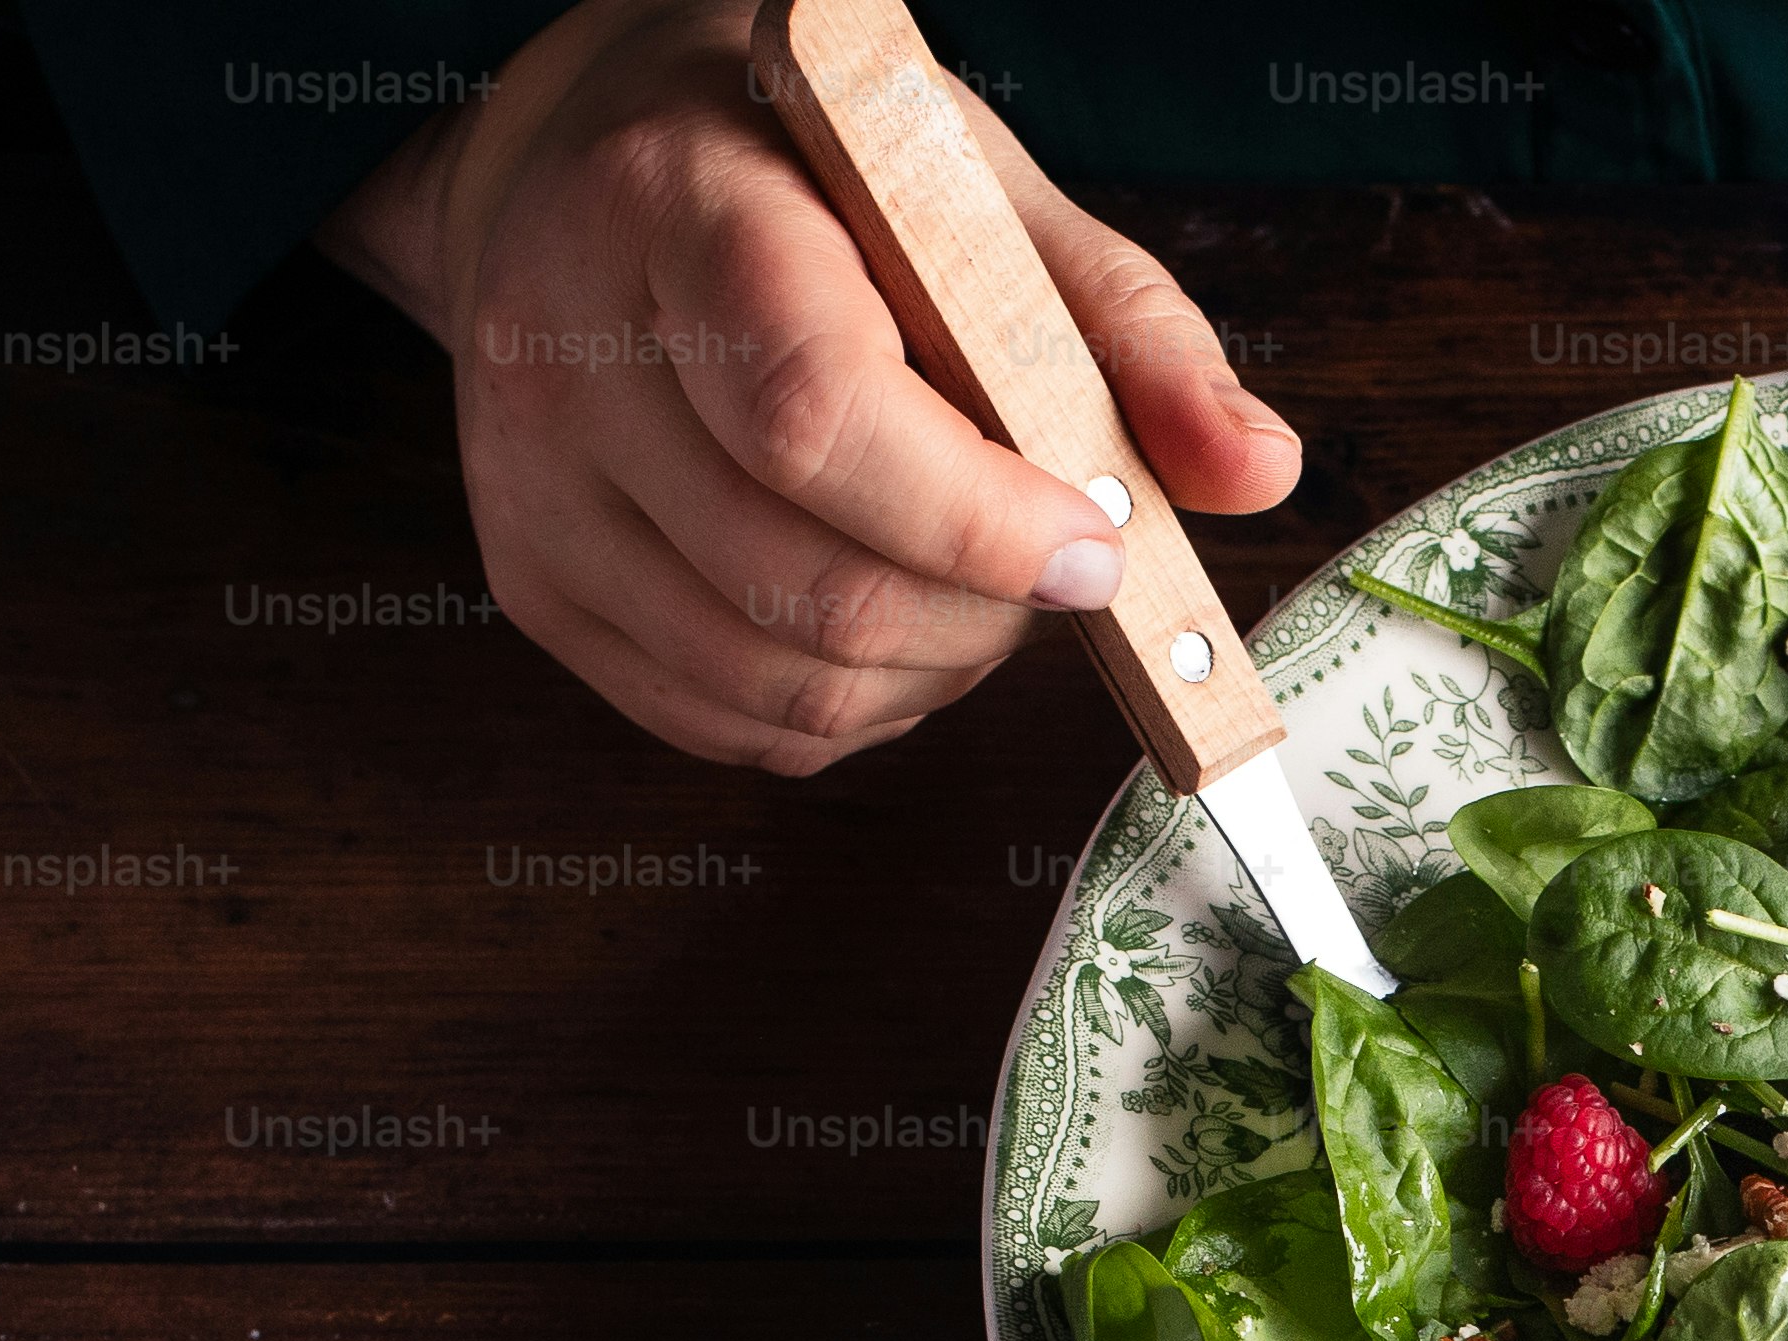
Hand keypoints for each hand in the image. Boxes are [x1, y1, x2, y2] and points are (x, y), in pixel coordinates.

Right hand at [317, 0, 1297, 774]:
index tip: (1094, 536)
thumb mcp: (976, 183)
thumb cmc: (811, 171)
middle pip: (811, 582)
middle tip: (1058, 557)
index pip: (815, 417)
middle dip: (987, 611)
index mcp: (674, 208)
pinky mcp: (535, 584)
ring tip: (981, 580)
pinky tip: (894, 614)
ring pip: (782, 681)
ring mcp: (531, 486)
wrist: (597, 169)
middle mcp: (564, 352)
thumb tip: (1255, 467)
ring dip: (934, 670)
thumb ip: (1126, 324)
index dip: (979, 517)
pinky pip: (735, 724)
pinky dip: (855, 706)